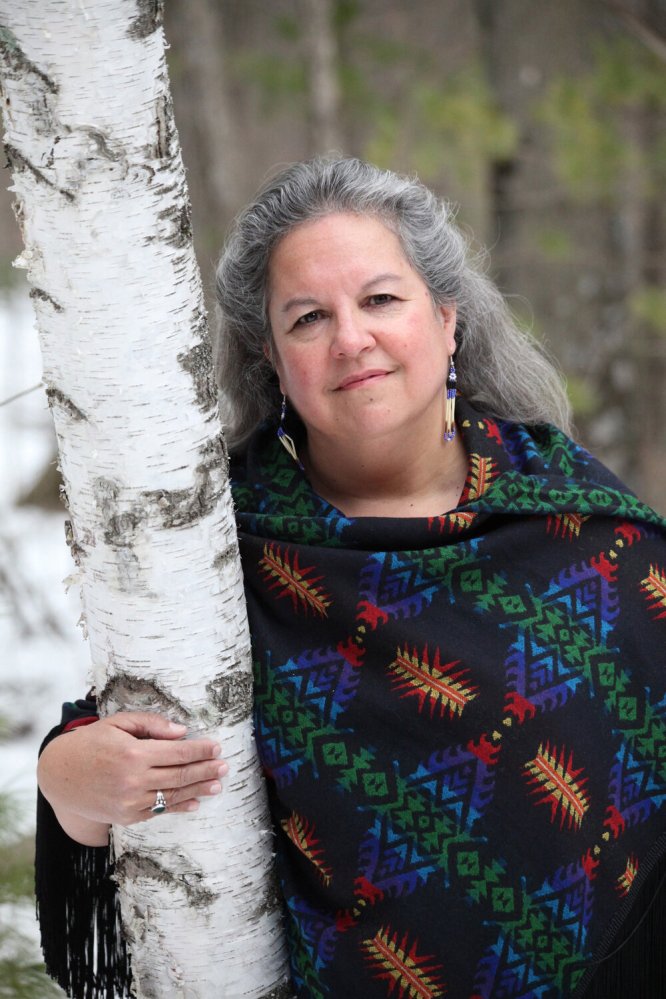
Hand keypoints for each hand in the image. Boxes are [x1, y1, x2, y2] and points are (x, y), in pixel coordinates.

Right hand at [38, 711, 227, 836]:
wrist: (59, 775)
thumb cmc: (91, 743)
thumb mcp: (118, 723)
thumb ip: (151, 724)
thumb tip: (181, 732)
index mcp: (134, 753)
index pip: (178, 753)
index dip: (200, 750)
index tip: (217, 747)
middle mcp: (133, 780)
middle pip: (180, 775)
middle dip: (206, 770)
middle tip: (225, 766)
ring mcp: (130, 802)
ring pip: (173, 795)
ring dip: (199, 790)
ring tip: (218, 784)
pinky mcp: (126, 817)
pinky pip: (158, 811)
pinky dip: (179, 806)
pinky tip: (195, 802)